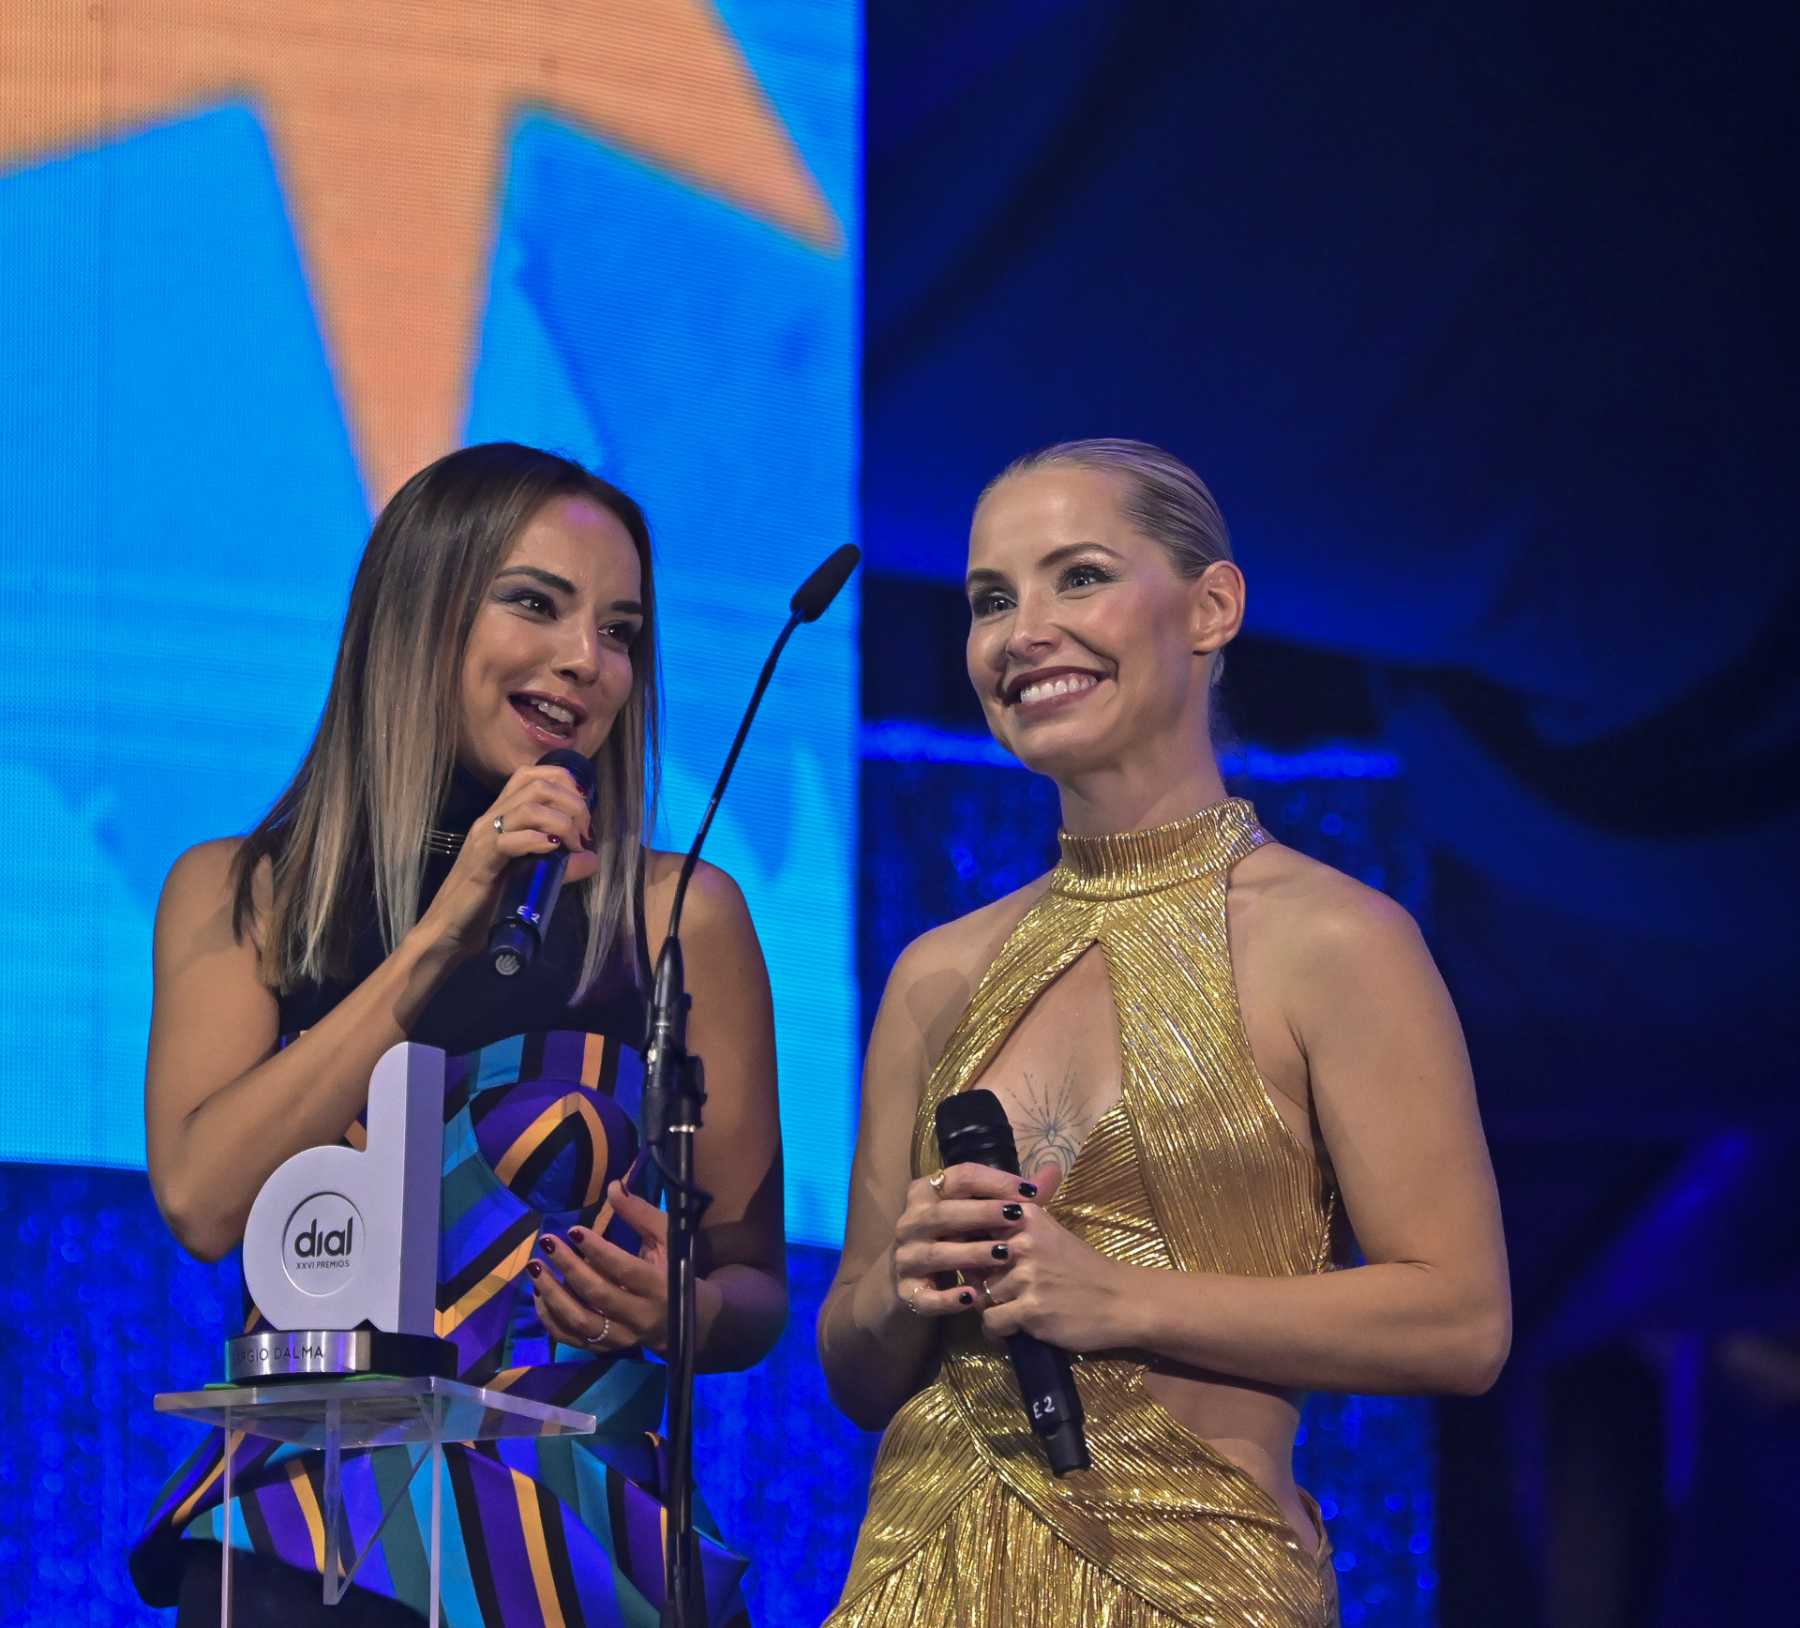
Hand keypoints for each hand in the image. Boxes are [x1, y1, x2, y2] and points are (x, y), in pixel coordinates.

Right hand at [412, 762, 599, 960]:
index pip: (532, 775)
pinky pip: (510, 840)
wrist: (449, 928)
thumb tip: (592, 858)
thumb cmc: (488, 900)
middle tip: (584, 834)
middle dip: (573, 804)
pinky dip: (538, 841)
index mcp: (501, 815)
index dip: (565, 783)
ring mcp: (484, 838)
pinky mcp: (482, 862)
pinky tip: (552, 851)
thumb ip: (560, 864)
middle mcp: (491, 819)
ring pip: (529, 807)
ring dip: (562, 822)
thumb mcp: (531, 875)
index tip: (583, 813)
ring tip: (572, 846)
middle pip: (538, 786)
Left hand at [530, 1180, 676, 1355]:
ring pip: (580, 1322)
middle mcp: (640, 1316)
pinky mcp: (606, 1349)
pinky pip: (571, 1339)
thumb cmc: (675, 1270)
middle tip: (547, 1242)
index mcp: (660, 1287)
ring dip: (552, 1295)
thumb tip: (613, 1186)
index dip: (596, 1250)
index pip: (623, 1270)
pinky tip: (539, 1294)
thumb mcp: (667, 1240)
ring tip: (535, 1268)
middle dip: (568, 1267)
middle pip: (597, 1295)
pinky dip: (550, 1318)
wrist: (689, 1321)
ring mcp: (621, 1337)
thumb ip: (640, 1214)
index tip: (573, 1230)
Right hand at [890, 1162, 1039, 1319]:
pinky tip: (972, 1297)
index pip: (959, 1177)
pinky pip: (925, 1296)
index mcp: (926, 1192)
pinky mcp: (906, 1291)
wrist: (916, 1280)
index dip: (994, 1181)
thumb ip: (1016, 1196)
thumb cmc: (957, 1237)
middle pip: (944, 1213)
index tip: (1028, 1191)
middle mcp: (910, 1221)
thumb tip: (1054, 1171)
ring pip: (936, 1254)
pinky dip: (947, 1298)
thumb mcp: (980, 1213)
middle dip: (981, 1213)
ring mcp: (905, 1257)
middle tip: (1017, 1217)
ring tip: (1004, 1254)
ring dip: (970, 1254)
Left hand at [977, 1178, 1132, 1352]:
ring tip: (1017, 1310)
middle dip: (984, 1280)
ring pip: (983, 1295)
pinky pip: (992, 1321)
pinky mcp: (1030, 1309)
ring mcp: (1026, 1276)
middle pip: (975, 1264)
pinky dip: (999, 1330)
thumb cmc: (1084, 1268)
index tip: (976, 1254)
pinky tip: (1014, 1328)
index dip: (970, 1242)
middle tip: (1004, 1291)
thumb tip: (968, 1223)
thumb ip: (1015, 1226)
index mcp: (1027, 1216)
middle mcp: (1023, 1241)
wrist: (1121, 1301)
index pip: (977, 1222)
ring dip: (995, 1306)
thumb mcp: (1051, 1234)